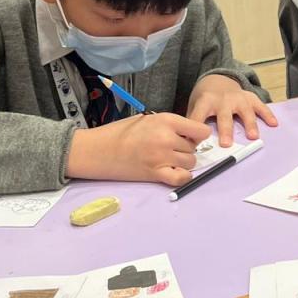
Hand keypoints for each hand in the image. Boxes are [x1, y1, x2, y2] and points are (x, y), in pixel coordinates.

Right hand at [67, 113, 212, 185]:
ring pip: (190, 163)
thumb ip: (169, 125)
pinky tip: (174, 171)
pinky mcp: (155, 174)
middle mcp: (166, 138)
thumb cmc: (119, 132)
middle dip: (186, 148)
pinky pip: (182, 178)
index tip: (189, 137)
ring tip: (168, 158)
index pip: (201, 131)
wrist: (97, 150)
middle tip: (170, 148)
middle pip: (194, 148)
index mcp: (166, 121)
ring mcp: (162, 157)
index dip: (198, 134)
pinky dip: (182, 176)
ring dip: (183, 162)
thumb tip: (188, 134)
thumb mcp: (147, 119)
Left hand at [187, 74, 278, 145]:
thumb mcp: (195, 106)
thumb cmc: (205, 99)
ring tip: (253, 137)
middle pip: (224, 116)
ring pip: (245, 111)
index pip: (199, 116)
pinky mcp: (250, 98)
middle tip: (226, 144)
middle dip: (226, 130)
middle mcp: (223, 99)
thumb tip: (187, 141)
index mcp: (205, 101)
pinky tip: (274, 124)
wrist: (217, 79)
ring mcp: (239, 98)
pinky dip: (267, 114)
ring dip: (249, 124)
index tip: (195, 144)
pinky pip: (261, 106)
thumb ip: (194, 121)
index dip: (196, 130)